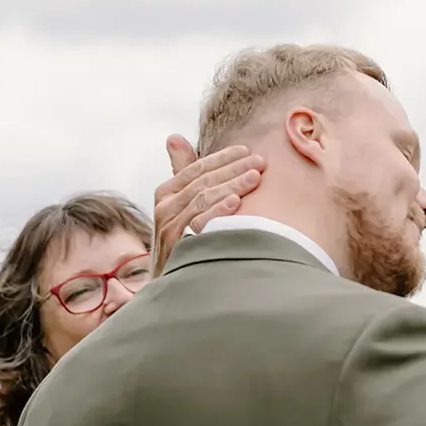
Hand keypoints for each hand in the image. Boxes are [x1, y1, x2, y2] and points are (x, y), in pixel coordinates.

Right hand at [149, 135, 263, 274]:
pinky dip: (218, 211)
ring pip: (204, 198)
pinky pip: (200, 224)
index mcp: (166, 195)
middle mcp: (166, 209)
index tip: (247, 151)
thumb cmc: (182, 243)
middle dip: (233, 169)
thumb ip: (182, 175)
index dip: (222, 159)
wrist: (174, 287)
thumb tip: (175, 138)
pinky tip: (237, 203)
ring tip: (255, 177)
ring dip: (231, 185)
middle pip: (203, 181)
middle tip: (260, 162)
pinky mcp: (179, 248)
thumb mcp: (178, 208)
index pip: (197, 169)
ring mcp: (171, 229)